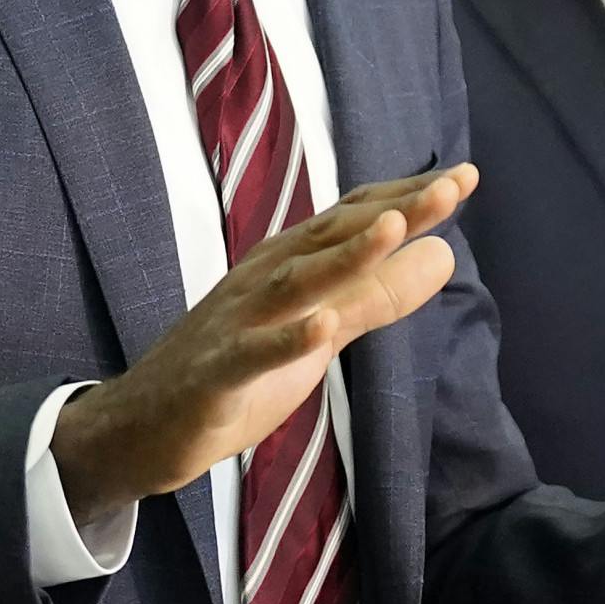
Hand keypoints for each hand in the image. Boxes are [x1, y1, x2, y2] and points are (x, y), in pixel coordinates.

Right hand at [50, 165, 477, 521]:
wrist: (139, 425)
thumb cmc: (236, 368)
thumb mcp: (319, 329)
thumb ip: (377, 293)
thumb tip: (444, 253)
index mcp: (289, 263)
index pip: (354, 219)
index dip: (408, 198)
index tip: (466, 178)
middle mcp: (263, 278)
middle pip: (333, 237)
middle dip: (393, 211)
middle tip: (452, 187)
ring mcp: (237, 323)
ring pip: (296, 282)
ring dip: (344, 255)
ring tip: (393, 228)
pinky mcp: (215, 374)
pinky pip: (251, 355)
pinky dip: (287, 340)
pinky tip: (322, 328)